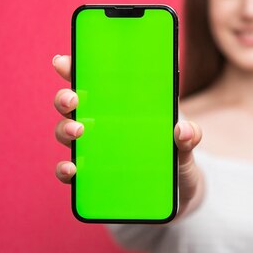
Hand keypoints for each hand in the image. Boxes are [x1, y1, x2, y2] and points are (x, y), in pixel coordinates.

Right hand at [52, 54, 204, 217]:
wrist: (178, 191)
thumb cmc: (177, 155)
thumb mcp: (187, 143)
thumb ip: (190, 134)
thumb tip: (182, 130)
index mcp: (121, 104)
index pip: (92, 79)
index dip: (74, 67)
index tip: (63, 61)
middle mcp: (101, 122)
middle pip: (72, 104)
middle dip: (65, 97)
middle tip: (73, 100)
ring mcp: (93, 149)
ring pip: (65, 133)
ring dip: (65, 129)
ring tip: (79, 131)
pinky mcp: (91, 176)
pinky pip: (70, 170)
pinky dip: (65, 169)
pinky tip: (71, 169)